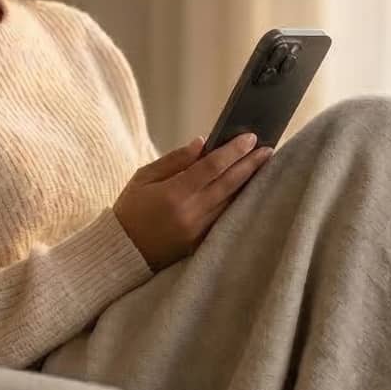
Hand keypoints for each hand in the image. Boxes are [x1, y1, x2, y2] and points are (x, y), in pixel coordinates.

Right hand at [113, 133, 274, 270]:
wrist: (122, 251)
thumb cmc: (130, 210)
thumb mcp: (143, 178)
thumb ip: (174, 160)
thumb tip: (201, 143)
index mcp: (174, 194)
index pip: (212, 167)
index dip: (233, 151)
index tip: (251, 138)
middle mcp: (190, 213)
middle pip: (229, 184)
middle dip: (250, 165)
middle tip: (269, 149)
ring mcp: (198, 231)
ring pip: (231, 202)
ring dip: (249, 183)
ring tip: (263, 166)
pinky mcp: (201, 244)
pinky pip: (224, 218)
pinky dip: (237, 202)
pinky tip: (247, 190)